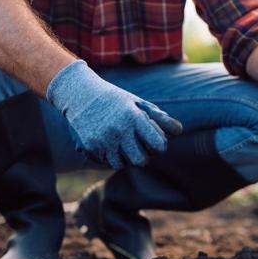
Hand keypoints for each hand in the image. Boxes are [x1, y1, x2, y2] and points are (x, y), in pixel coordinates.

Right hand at [47, 61, 182, 169]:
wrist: (78, 94)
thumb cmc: (114, 99)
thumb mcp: (137, 103)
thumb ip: (159, 118)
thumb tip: (179, 131)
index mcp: (134, 117)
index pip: (158, 145)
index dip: (160, 145)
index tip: (155, 140)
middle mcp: (119, 130)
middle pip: (141, 160)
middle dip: (143, 155)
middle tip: (139, 145)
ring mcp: (103, 140)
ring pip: (122, 165)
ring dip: (125, 157)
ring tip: (122, 143)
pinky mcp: (89, 147)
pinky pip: (106, 162)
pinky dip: (110, 156)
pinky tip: (107, 142)